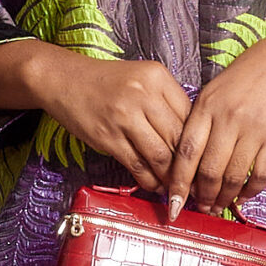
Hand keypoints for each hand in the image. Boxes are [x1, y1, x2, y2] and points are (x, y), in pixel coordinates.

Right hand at [29, 50, 192, 192]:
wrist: (62, 79)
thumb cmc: (104, 82)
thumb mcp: (141, 79)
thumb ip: (165, 102)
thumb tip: (190, 139)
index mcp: (158, 77)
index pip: (190, 116)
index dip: (199, 143)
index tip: (204, 160)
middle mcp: (144, 94)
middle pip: (179, 138)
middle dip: (190, 166)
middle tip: (197, 183)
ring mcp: (125, 116)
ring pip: (161, 155)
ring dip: (171, 178)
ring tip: (176, 188)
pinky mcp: (108, 137)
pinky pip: (138, 165)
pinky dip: (150, 180)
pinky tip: (154, 185)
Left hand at [164, 30, 265, 217]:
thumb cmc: (244, 79)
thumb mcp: (212, 92)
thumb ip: (197, 124)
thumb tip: (184, 167)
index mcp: (206, 106)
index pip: (186, 153)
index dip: (178, 183)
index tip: (174, 204)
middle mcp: (229, 118)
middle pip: (209, 170)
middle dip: (202, 197)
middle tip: (200, 209)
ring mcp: (254, 129)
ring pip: (234, 176)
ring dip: (224, 199)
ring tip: (218, 208)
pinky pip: (261, 174)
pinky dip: (250, 191)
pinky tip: (242, 197)